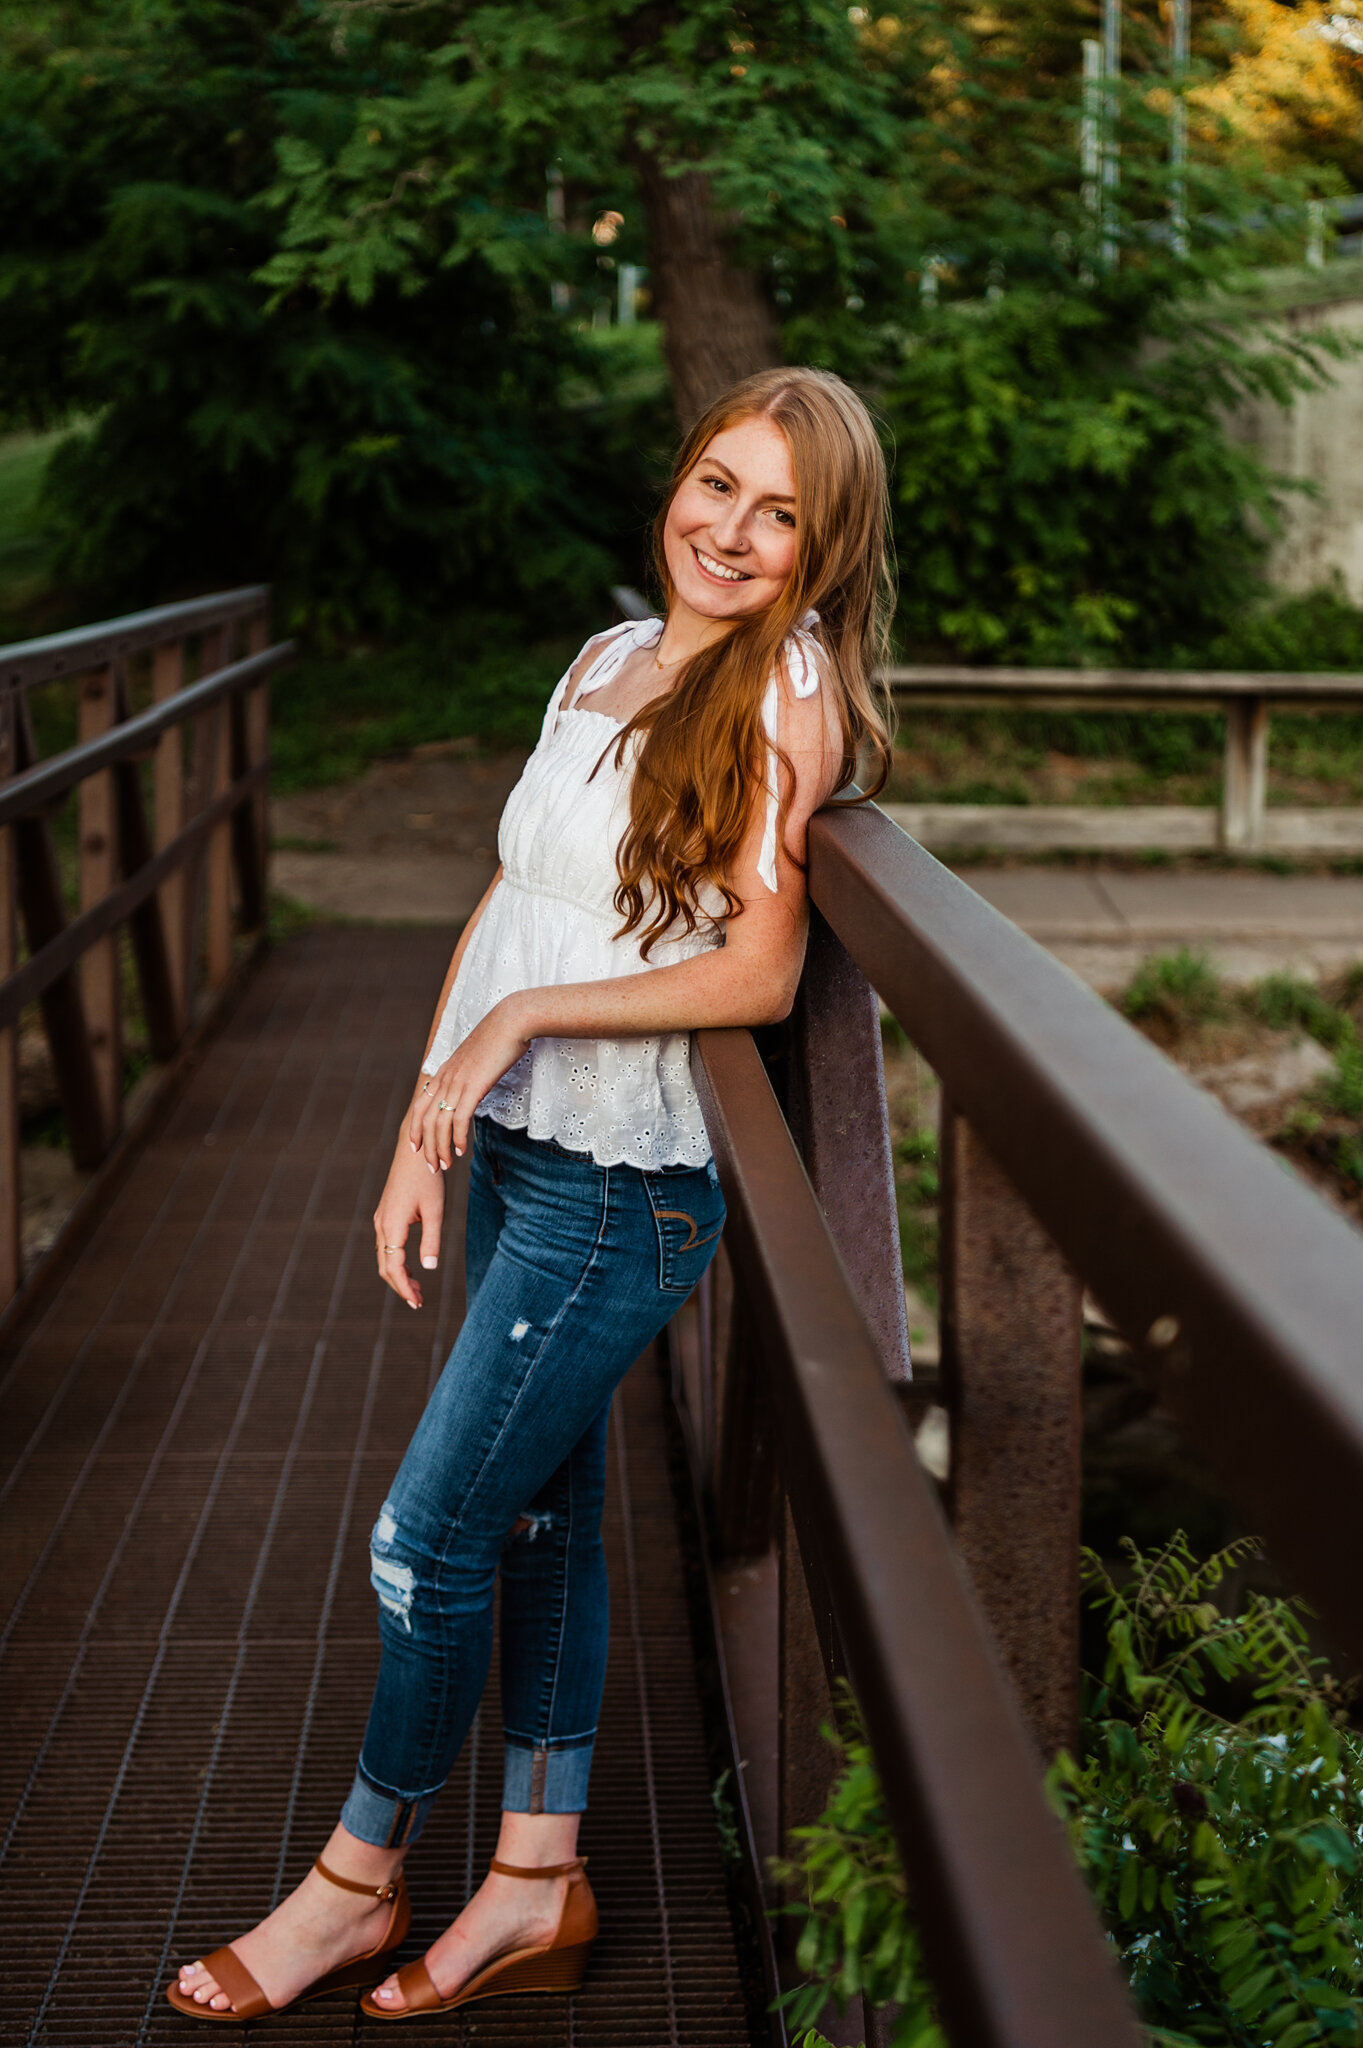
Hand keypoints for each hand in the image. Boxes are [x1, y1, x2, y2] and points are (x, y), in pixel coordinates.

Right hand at [373, 1140, 444, 1308]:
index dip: (405, 1288)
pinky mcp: (385, 1214)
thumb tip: (430, 1269)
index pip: (394, 1268)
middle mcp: (381, 1224)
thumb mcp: (435, 1211)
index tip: (418, 1303)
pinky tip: (411, 1266)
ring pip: (384, 1256)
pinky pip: (386, 1245)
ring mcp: (381, 1219)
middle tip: (419, 1301)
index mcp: (392, 1225)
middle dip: (400, 1286)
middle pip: (385, 1266)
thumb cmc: (428, 1178)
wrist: (415, 1150)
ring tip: (418, 1289)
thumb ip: (431, 1241)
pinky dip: (396, 1261)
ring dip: (398, 1275)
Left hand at [409, 997, 533, 1168]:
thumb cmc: (500, 1038)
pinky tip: (461, 1151)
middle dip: (427, 1147)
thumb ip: (468, 1072)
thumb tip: (471, 1085)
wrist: (512, 1021)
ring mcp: (457, 1082)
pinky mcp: (473, 1087)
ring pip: (439, 1124)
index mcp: (444, 1072)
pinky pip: (459, 1120)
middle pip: (426, 1120)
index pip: (419, 1105)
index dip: (415, 1129)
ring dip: (441, 1148)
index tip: (417, 1148)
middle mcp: (445, 1078)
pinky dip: (457, 1139)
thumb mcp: (477, 1057)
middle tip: (432, 1168)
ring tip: (446, 1166)